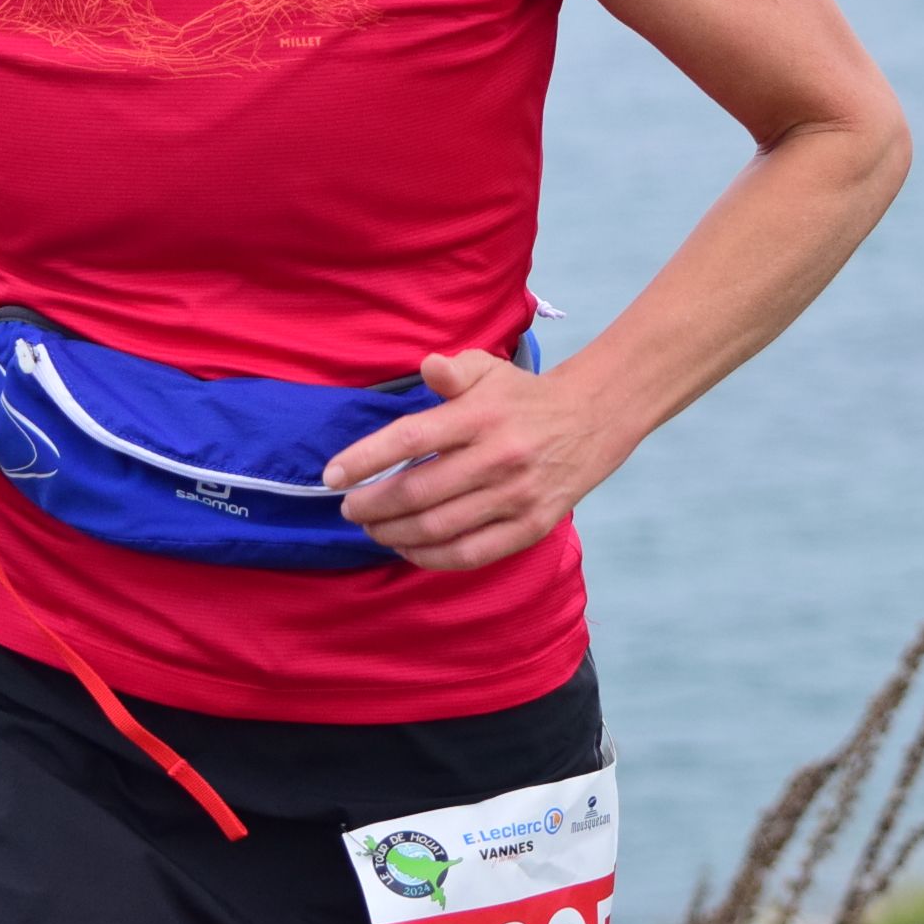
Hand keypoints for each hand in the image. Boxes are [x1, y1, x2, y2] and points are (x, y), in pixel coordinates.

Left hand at [325, 351, 628, 571]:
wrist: (591, 422)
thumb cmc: (522, 398)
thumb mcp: (489, 370)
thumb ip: (453, 371)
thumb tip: (427, 366)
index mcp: (481, 415)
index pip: (411, 438)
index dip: (365, 458)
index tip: (332, 475)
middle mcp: (498, 457)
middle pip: (418, 492)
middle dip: (372, 505)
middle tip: (349, 508)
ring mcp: (516, 496)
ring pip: (439, 528)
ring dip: (394, 533)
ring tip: (372, 528)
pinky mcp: (530, 527)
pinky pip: (470, 553)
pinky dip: (431, 557)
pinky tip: (408, 548)